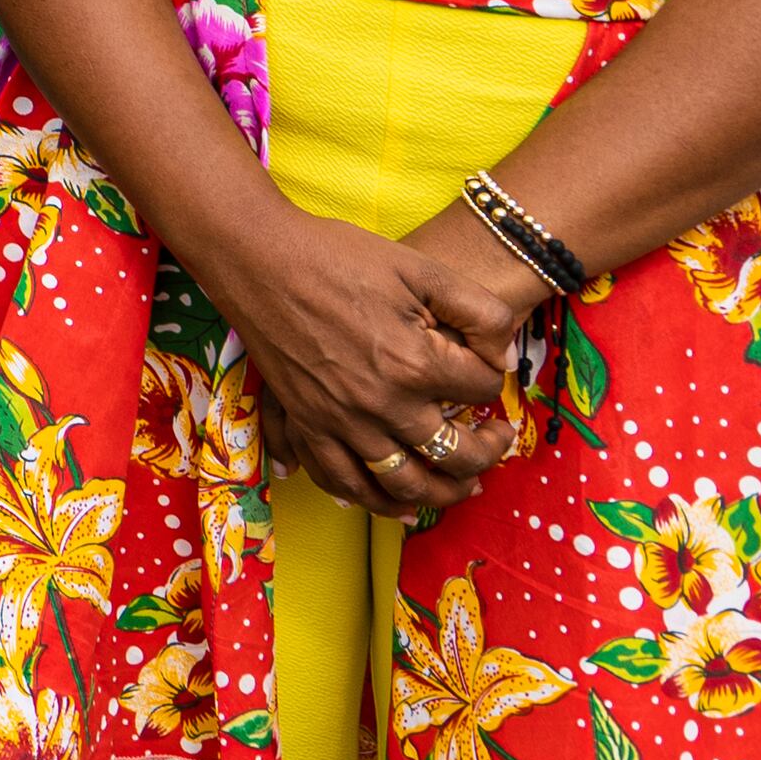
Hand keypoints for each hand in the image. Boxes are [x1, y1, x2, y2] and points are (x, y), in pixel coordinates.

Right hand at [190, 201, 516, 520]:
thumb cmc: (339, 257)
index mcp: (416, 364)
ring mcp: (342, 421)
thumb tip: (503, 359)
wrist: (257, 258)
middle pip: (456, 454)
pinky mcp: (307, 423)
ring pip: (403, 485)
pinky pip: (341, 480)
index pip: (483, 391)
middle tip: (495, 439)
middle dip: (487, 452)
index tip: (486, 366)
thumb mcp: (421, 268)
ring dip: (441, 494)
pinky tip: (395, 503)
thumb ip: (479, 311)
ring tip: (461, 486)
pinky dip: (371, 500)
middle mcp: (383, 405)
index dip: (494, 378)